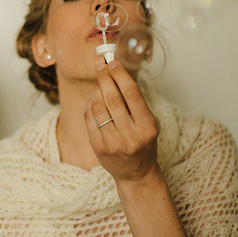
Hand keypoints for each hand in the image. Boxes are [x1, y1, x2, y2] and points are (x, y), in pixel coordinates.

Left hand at [84, 59, 160, 182]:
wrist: (136, 173)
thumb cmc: (143, 142)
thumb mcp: (148, 123)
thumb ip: (134, 102)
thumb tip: (116, 74)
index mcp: (147, 126)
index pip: (132, 94)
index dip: (120, 75)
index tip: (113, 63)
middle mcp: (131, 135)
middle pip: (113, 98)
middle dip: (104, 78)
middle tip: (100, 66)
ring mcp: (113, 142)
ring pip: (98, 107)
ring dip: (96, 91)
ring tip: (99, 85)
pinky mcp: (99, 147)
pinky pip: (89, 119)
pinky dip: (90, 105)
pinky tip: (93, 100)